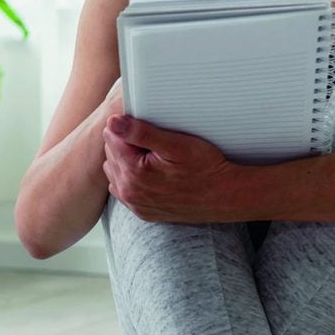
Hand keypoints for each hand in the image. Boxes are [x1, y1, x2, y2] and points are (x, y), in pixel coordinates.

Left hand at [102, 115, 241, 222]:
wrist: (223, 196)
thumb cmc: (205, 167)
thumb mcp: (176, 144)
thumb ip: (141, 133)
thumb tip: (113, 122)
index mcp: (134, 172)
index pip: (112, 138)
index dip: (126, 127)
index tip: (144, 126)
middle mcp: (130, 191)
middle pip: (111, 155)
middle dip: (124, 143)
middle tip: (151, 140)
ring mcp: (135, 204)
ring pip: (115, 173)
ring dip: (125, 161)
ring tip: (150, 155)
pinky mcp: (142, 212)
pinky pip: (124, 190)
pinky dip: (130, 179)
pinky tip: (148, 172)